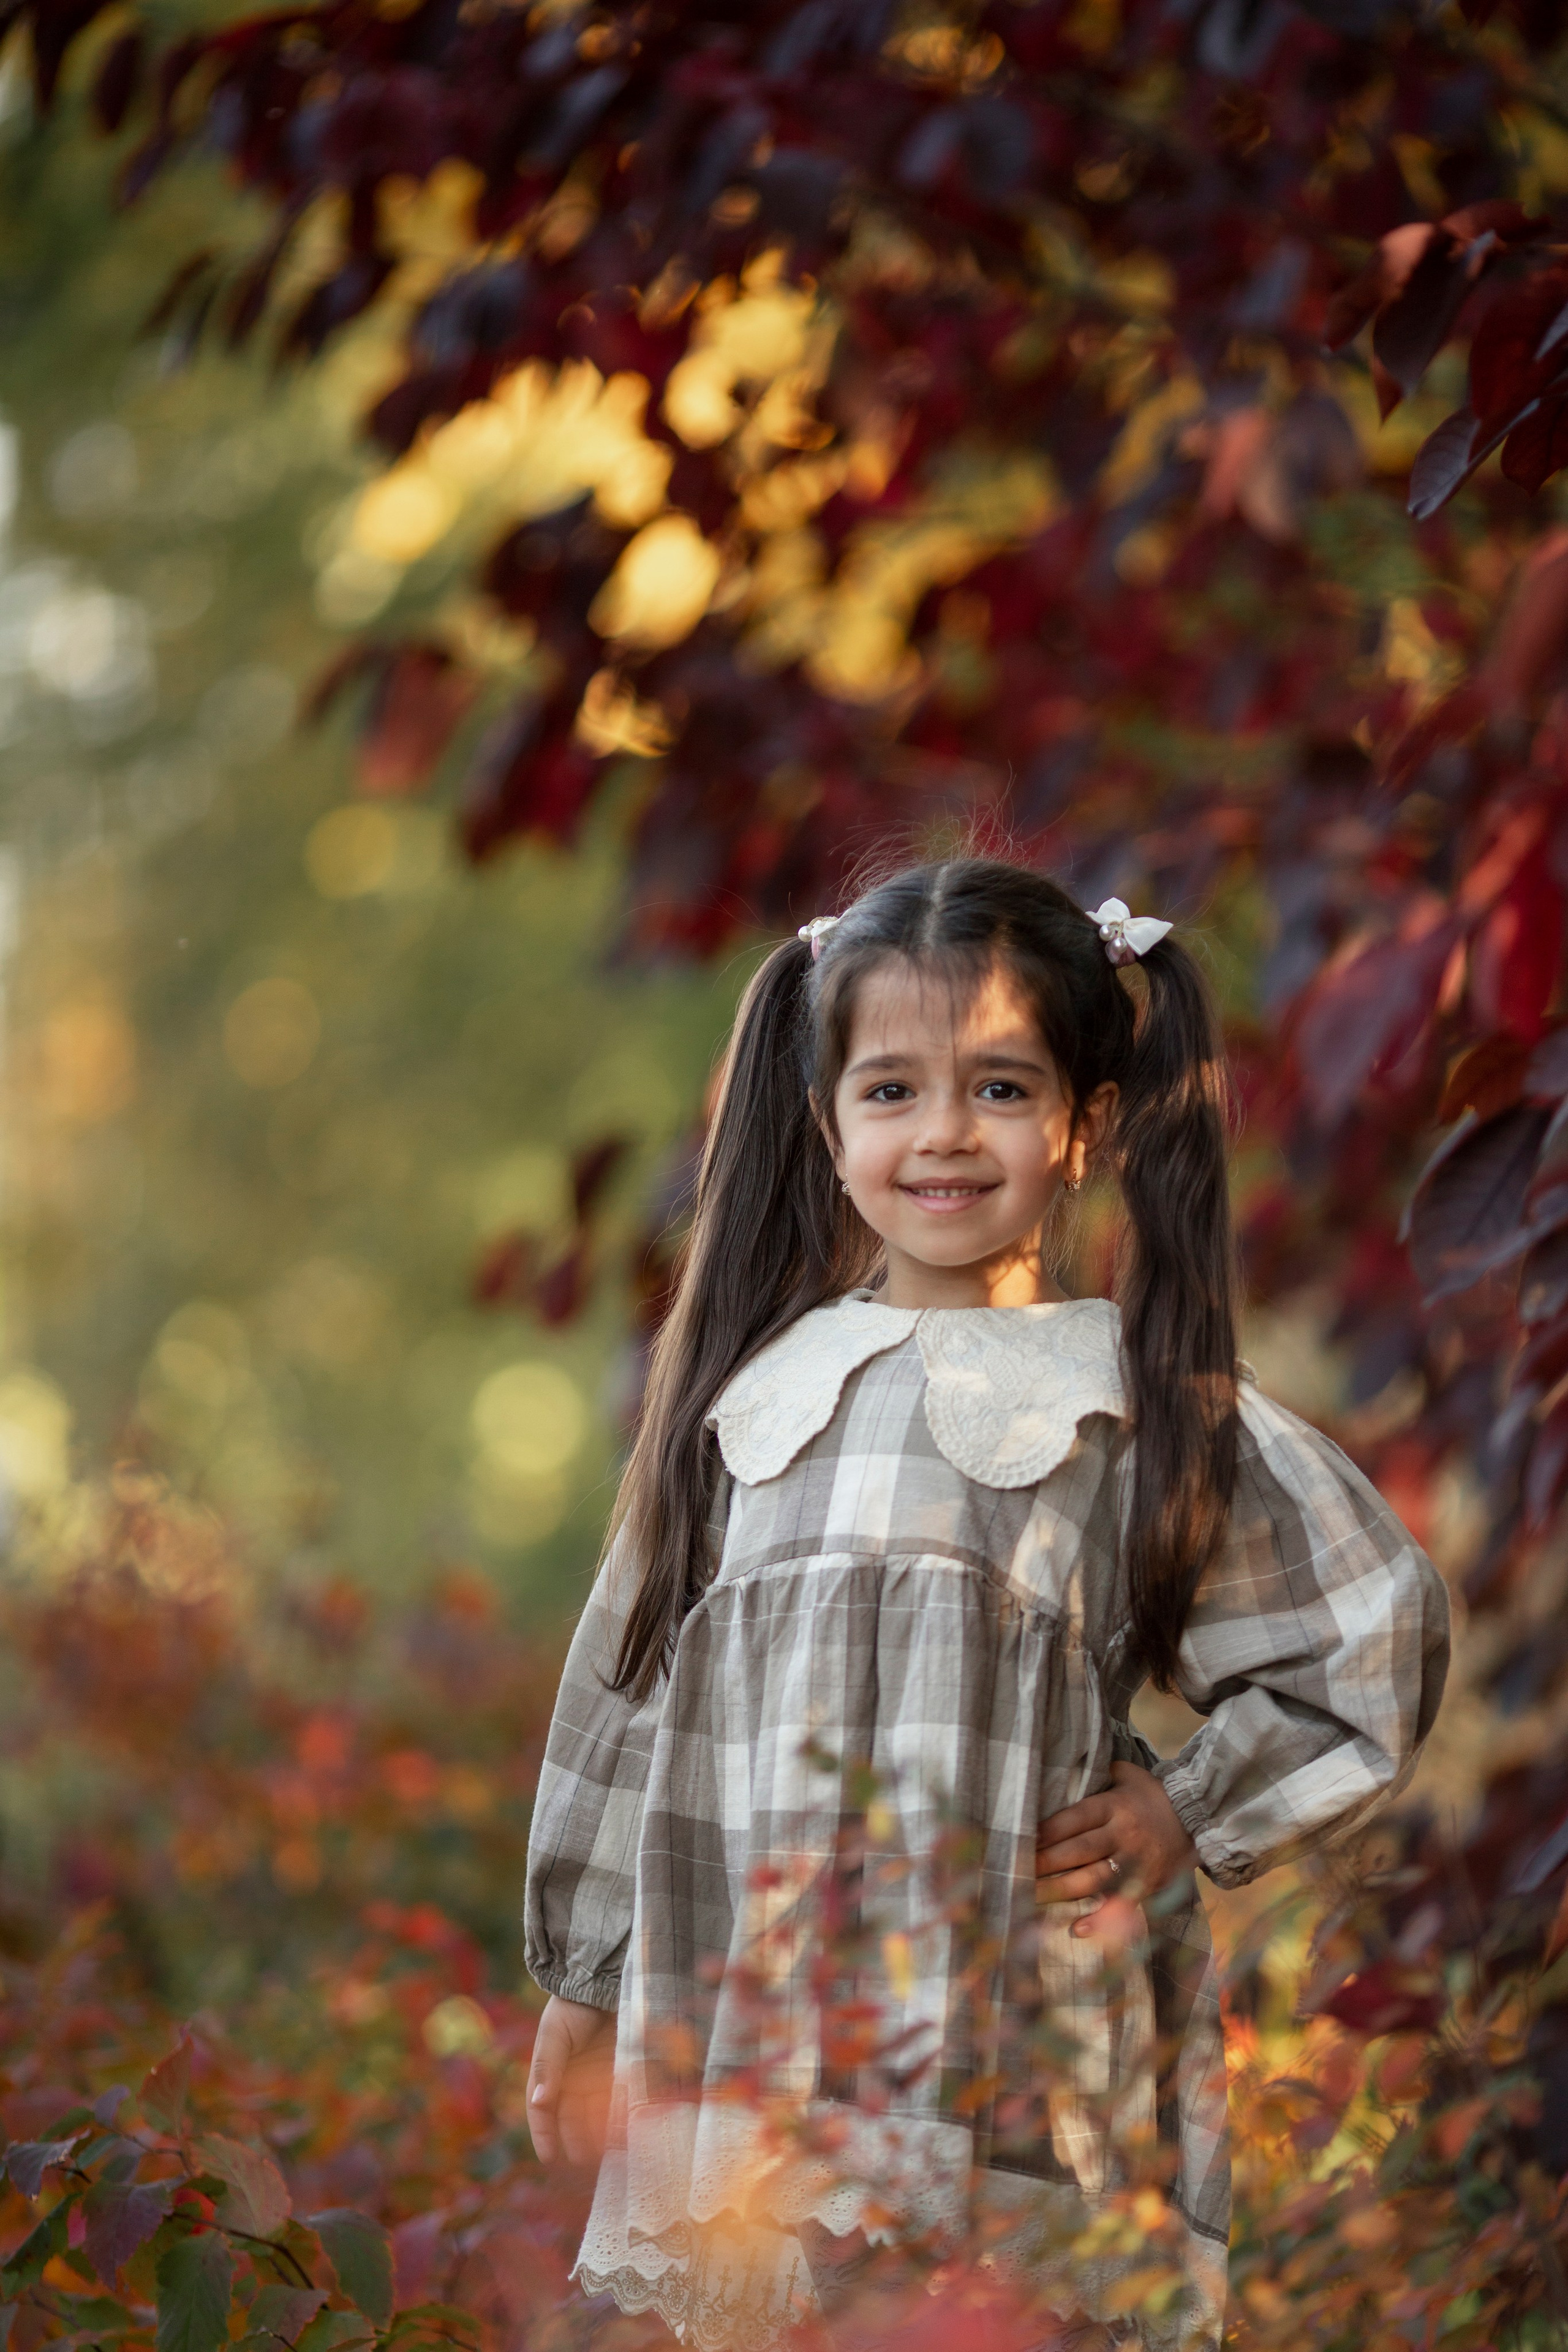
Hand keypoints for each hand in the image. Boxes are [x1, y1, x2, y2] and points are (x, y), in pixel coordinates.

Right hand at [525, 1994, 616, 2166]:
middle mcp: (571, 2081)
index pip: (542, 2111)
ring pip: (594, 2115)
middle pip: (570, 2119)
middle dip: (575, 2140)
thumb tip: (540, 2102)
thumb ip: (548, 2067)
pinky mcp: (618, 2073)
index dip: (544, 2135)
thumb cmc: (572, 2007)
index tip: (549, 2158)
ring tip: (607, 2152)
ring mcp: (595, 2078)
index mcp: (549, 2074)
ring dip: (598, 2134)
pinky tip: (626, 2130)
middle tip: (583, 2161)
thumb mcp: (554, 2034)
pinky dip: (619, 2117)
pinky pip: (617, 2102)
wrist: (604, 1982)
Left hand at [1036, 1761, 1196, 1937]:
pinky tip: (1077, 1929)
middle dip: (1044, 1863)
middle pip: (1078, 1851)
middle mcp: (1123, 1834)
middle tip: (1013, 1872)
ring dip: (1061, 1891)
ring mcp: (1136, 1862)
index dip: (1046, 1832)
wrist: (1199, 1817)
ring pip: (1093, 1879)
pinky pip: (1121, 1905)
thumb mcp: (1128, 1775)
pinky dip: (1100, 1919)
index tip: (1020, 1840)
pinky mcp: (1149, 1885)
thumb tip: (1063, 1765)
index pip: (1073, 1819)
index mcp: (1114, 1806)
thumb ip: (1098, 1774)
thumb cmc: (1153, 1795)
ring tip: (1030, 1898)